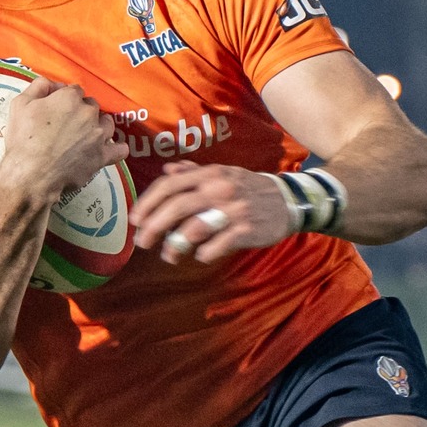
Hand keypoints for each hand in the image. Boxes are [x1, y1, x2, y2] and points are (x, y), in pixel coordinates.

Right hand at [0, 77, 128, 205]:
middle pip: (91, 106)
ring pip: (107, 124)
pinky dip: (117, 148)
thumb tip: (52, 83)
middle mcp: (88, 113)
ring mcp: (98, 135)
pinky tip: (111, 149)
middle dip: (81, 112)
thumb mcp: (20, 104)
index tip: (57, 109)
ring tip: (87, 136)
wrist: (31, 174)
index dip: (65, 99)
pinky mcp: (102, 156)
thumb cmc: (23, 139)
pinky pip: (119, 150)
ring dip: (99, 126)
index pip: (74, 91)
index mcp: (70, 98)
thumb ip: (38, 87)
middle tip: (67, 126)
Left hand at [133, 162, 292, 264]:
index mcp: (211, 174)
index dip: (148, 202)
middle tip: (141, 242)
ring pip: (193, 229)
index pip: (170, 184)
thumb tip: (167, 170)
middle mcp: (220, 189)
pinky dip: (203, 253)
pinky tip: (201, 255)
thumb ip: (194, 173)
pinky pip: (215, 246)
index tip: (136, 219)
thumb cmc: (250, 189)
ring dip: (175, 245)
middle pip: (176, 206)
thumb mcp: (223, 173)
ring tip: (169, 255)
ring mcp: (233, 210)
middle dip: (153, 226)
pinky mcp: (246, 231)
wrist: (290, 200)